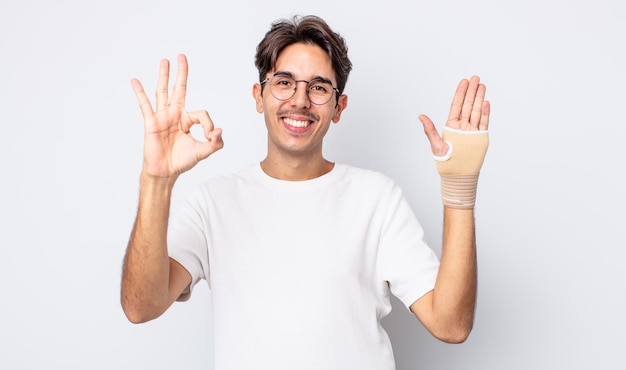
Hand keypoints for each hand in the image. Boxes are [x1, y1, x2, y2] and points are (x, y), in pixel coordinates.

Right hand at [131, 54, 223, 178]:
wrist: (165, 172)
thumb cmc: (182, 161)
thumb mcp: (203, 152)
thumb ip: (215, 143)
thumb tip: (219, 131)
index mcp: (187, 120)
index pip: (201, 113)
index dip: (208, 124)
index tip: (210, 136)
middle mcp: (175, 115)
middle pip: (179, 89)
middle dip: (182, 73)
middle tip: (182, 56)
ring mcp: (162, 117)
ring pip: (163, 92)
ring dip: (164, 76)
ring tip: (165, 61)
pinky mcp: (151, 122)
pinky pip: (145, 105)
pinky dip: (140, 93)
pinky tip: (135, 81)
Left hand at [419, 76, 489, 156]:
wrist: (458, 174)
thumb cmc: (445, 161)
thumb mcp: (435, 144)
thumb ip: (429, 129)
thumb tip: (420, 116)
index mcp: (451, 125)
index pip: (456, 105)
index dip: (460, 93)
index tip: (464, 81)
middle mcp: (462, 126)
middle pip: (468, 105)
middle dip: (472, 91)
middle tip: (475, 78)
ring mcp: (472, 130)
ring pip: (476, 111)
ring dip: (479, 98)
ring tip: (482, 85)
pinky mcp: (480, 137)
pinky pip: (483, 122)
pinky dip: (485, 113)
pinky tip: (486, 102)